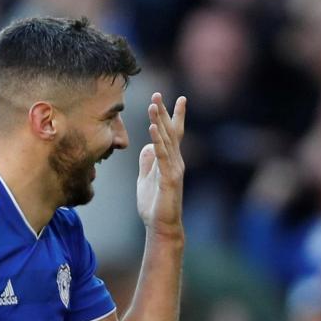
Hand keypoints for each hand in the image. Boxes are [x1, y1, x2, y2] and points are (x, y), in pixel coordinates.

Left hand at [137, 93, 186, 235]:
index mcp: (169, 160)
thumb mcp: (145, 179)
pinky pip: (162, 156)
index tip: (171, 99)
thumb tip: (147, 146)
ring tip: (153, 105)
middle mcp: (175, 161)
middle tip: (158, 94)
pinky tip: (153, 129)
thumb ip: (147, 162)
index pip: (170, 134)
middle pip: (169, 132)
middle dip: (164, 113)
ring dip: (159, 122)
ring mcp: (173, 168)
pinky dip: (158, 141)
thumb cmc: (154, 205)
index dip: (171, 116)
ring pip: (166, 140)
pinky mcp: (169, 178)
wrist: (161, 226)